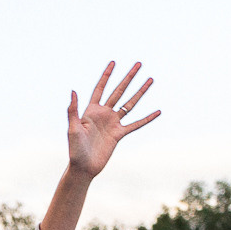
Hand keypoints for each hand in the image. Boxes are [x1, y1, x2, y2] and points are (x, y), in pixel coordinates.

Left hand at [67, 60, 159, 178]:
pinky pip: (136, 124)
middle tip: (139, 64)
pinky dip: (147, 118)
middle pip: (118, 91)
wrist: (83, 167)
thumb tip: (73, 90)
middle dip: (128, 77)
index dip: (106, 75)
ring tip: (150, 79)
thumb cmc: (75, 149)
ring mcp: (113, 123)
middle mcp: (103, 114)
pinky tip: (158, 111)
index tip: (114, 62)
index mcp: (91, 110)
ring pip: (129, 104)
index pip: (100, 88)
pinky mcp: (119, 134)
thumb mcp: (72, 128)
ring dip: (140, 92)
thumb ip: (73, 110)